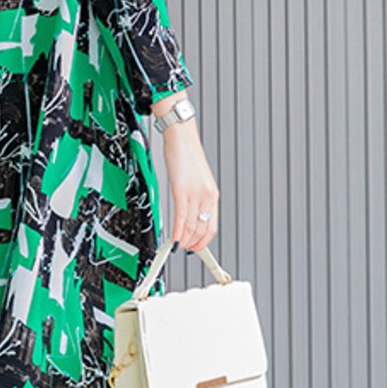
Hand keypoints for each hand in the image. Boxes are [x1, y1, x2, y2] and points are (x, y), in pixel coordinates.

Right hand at [162, 122, 219, 254]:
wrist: (182, 138)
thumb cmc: (187, 156)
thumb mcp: (197, 181)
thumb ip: (196, 198)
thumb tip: (190, 215)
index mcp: (212, 195)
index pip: (211, 226)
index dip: (204, 241)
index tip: (196, 248)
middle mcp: (207, 197)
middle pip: (201, 229)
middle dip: (193, 243)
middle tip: (184, 249)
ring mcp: (195, 195)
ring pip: (191, 226)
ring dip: (184, 240)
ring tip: (177, 246)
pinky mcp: (182, 191)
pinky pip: (181, 218)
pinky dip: (177, 232)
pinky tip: (174, 239)